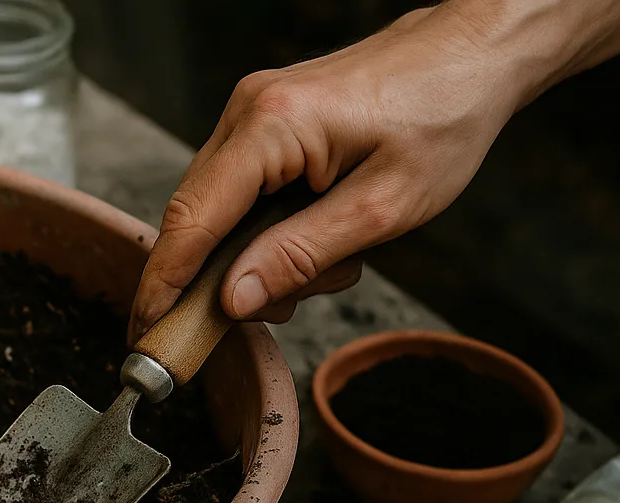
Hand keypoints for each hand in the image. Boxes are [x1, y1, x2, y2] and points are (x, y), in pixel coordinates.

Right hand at [132, 5, 519, 328]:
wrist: (472, 54)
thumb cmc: (443, 116)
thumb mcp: (381, 207)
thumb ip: (299, 256)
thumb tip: (232, 300)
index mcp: (271, 125)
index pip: (190, 219)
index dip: (164, 283)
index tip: (147, 332)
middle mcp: (247, 112)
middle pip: (196, 218)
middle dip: (229, 275)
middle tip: (286, 304)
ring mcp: (251, 114)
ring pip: (220, 212)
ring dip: (262, 254)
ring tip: (332, 261)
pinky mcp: (266, 122)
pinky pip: (243, 193)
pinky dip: (272, 229)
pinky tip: (324, 235)